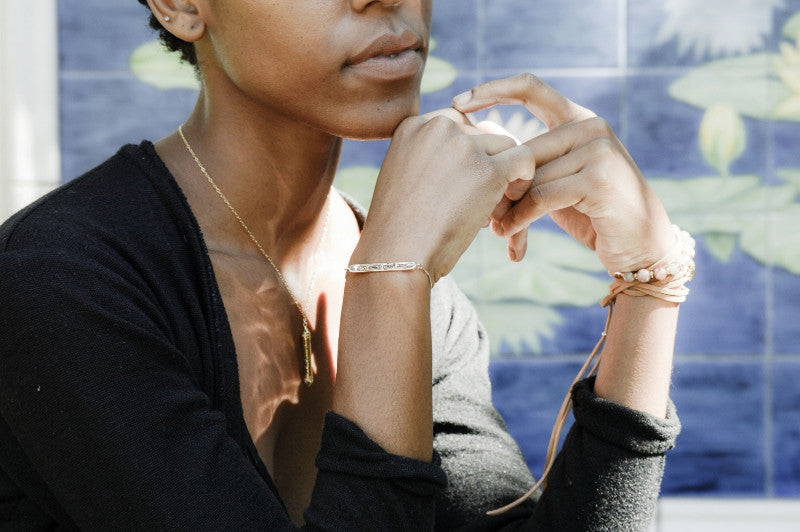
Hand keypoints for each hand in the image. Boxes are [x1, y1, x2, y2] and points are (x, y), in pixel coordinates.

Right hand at [355, 113, 534, 282]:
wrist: (395, 255)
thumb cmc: (398, 229)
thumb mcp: (404, 177)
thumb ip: (431, 158)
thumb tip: (478, 157)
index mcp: (413, 124)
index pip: (457, 124)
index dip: (465, 154)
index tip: (457, 185)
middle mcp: (438, 126)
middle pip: (482, 133)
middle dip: (484, 164)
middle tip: (473, 202)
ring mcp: (464, 146)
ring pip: (505, 145)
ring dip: (503, 174)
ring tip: (489, 209)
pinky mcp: (488, 170)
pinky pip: (524, 159)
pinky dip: (524, 179)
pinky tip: (511, 202)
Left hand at [452, 73, 675, 273]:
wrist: (640, 246)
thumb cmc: (592, 214)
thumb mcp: (557, 181)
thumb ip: (530, 163)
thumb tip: (478, 154)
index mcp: (579, 118)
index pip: (530, 87)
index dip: (492, 90)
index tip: (457, 102)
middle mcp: (591, 126)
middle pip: (522, 149)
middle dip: (497, 183)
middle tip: (484, 214)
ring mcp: (598, 150)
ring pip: (529, 175)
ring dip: (507, 207)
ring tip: (498, 229)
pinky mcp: (598, 179)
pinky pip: (540, 196)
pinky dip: (520, 218)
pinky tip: (509, 234)